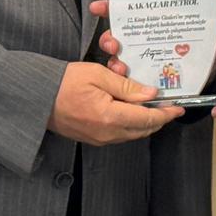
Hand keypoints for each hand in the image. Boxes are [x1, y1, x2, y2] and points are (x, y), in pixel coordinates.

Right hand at [47, 61, 181, 145]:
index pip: (148, 119)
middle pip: (143, 130)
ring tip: (151, 105)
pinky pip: (119, 135)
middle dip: (158, 118)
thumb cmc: (63, 82)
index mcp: (110, 117)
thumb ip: (127, 87)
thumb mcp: (98, 75)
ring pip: (132, 134)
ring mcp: (99, 139)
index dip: (166, 113)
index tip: (179, 107)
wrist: (36, 97)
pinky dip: (130, 124)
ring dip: (144, 122)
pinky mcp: (92, 139)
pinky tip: (130, 110)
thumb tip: (150, 94)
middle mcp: (107, 134)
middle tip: (168, 104)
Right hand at [88, 0, 215, 81]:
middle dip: (109, 38)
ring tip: (120, 66)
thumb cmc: (206, 52)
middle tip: (114, 43)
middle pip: (116, 36)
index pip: (127, 12)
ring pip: (117, 60)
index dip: (111, 8)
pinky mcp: (140, 82)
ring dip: (114, 62)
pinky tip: (126, 87)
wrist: (210, 75)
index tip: (98, 7)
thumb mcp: (212, 39)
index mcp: (153, 24)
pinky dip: (123, 85)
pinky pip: (125, 84)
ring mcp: (138, 62)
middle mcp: (141, 41)